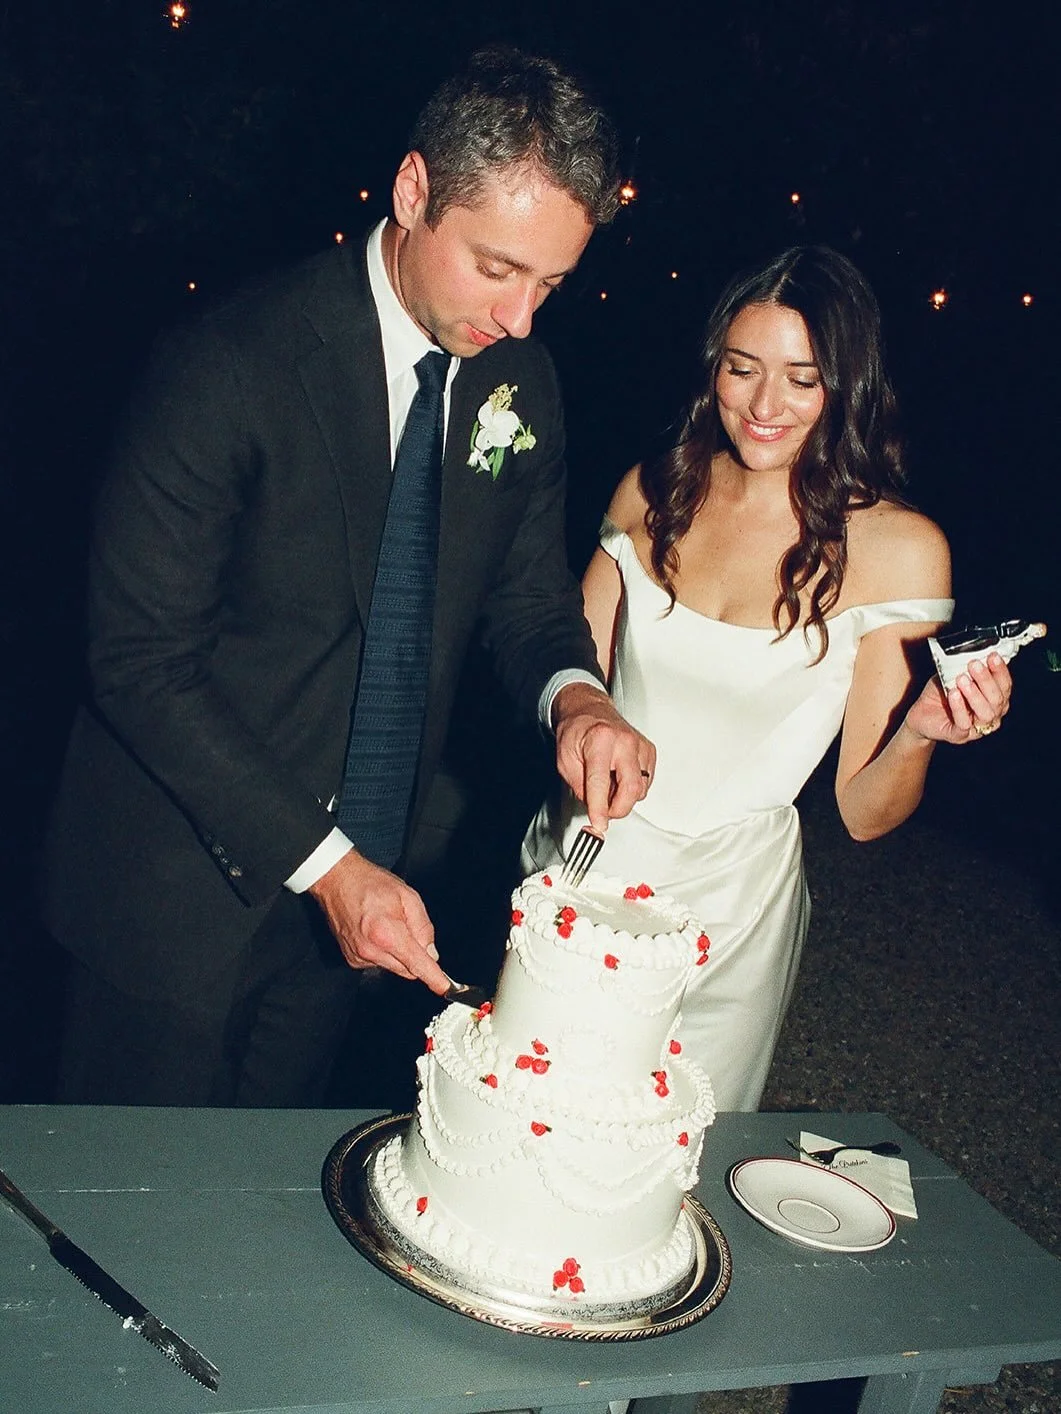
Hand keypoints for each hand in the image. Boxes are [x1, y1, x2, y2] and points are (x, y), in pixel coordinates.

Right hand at [308, 850, 449, 994]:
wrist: (337, 881)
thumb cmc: (369, 884)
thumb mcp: (408, 897)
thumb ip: (423, 927)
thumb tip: (431, 953)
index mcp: (386, 934)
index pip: (417, 964)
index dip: (434, 978)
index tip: (443, 988)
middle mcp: (370, 950)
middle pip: (407, 970)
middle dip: (415, 956)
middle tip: (408, 929)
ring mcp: (358, 957)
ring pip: (394, 967)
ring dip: (398, 952)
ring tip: (387, 925)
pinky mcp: (352, 959)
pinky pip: (378, 963)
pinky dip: (383, 952)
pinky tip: (376, 931)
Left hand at [551, 681, 655, 833]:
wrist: (590, 710)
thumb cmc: (577, 730)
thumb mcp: (565, 759)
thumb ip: (579, 786)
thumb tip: (594, 809)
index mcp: (600, 741)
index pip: (600, 783)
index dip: (599, 808)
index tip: (599, 825)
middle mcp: (624, 742)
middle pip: (631, 789)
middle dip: (617, 810)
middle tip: (603, 811)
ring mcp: (640, 746)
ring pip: (640, 790)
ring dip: (623, 797)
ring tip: (607, 784)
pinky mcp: (649, 752)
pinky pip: (646, 783)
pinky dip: (632, 788)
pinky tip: (618, 777)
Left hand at [904, 652, 1012, 745]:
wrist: (920, 714)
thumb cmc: (940, 694)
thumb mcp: (952, 675)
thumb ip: (964, 666)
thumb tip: (973, 651)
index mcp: (993, 700)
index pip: (1005, 686)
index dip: (1001, 671)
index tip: (992, 656)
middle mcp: (990, 715)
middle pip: (998, 699)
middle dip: (987, 680)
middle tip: (974, 665)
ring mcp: (976, 728)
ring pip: (986, 713)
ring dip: (975, 694)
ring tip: (962, 679)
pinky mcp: (959, 736)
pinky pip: (964, 724)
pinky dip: (959, 708)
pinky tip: (953, 694)